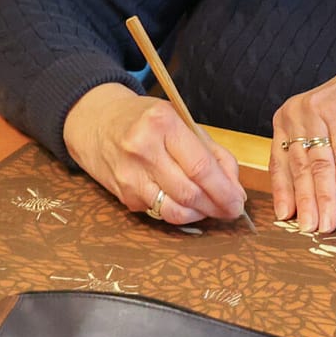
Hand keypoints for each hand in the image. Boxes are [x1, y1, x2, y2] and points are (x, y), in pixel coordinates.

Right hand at [64, 83, 245, 225]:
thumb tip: (235, 189)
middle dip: (216, 207)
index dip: (225, 190)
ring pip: (174, 211)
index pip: (201, 167)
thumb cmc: (146, 120)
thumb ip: (212, 152)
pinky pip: (159, 212)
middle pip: (190, 192)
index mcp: (162, 123)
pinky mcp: (123, 195)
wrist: (97, 123)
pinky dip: (179, 213)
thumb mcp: (181, 122)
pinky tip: (185, 203)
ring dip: (199, 215)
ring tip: (210, 209)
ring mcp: (129, 175)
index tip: (238, 202)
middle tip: (230, 210)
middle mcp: (142, 149)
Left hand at [271, 52, 335, 234]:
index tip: (285, 217)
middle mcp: (297, 112)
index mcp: (286, 117)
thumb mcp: (325, 132)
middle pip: (299, 166)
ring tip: (327, 224)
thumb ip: (311, 158)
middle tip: (308, 229)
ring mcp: (318, 111)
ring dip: (325, 199)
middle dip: (305, 202)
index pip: (279, 161)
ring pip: (320, 165)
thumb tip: (303, 201)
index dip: (283, 192)